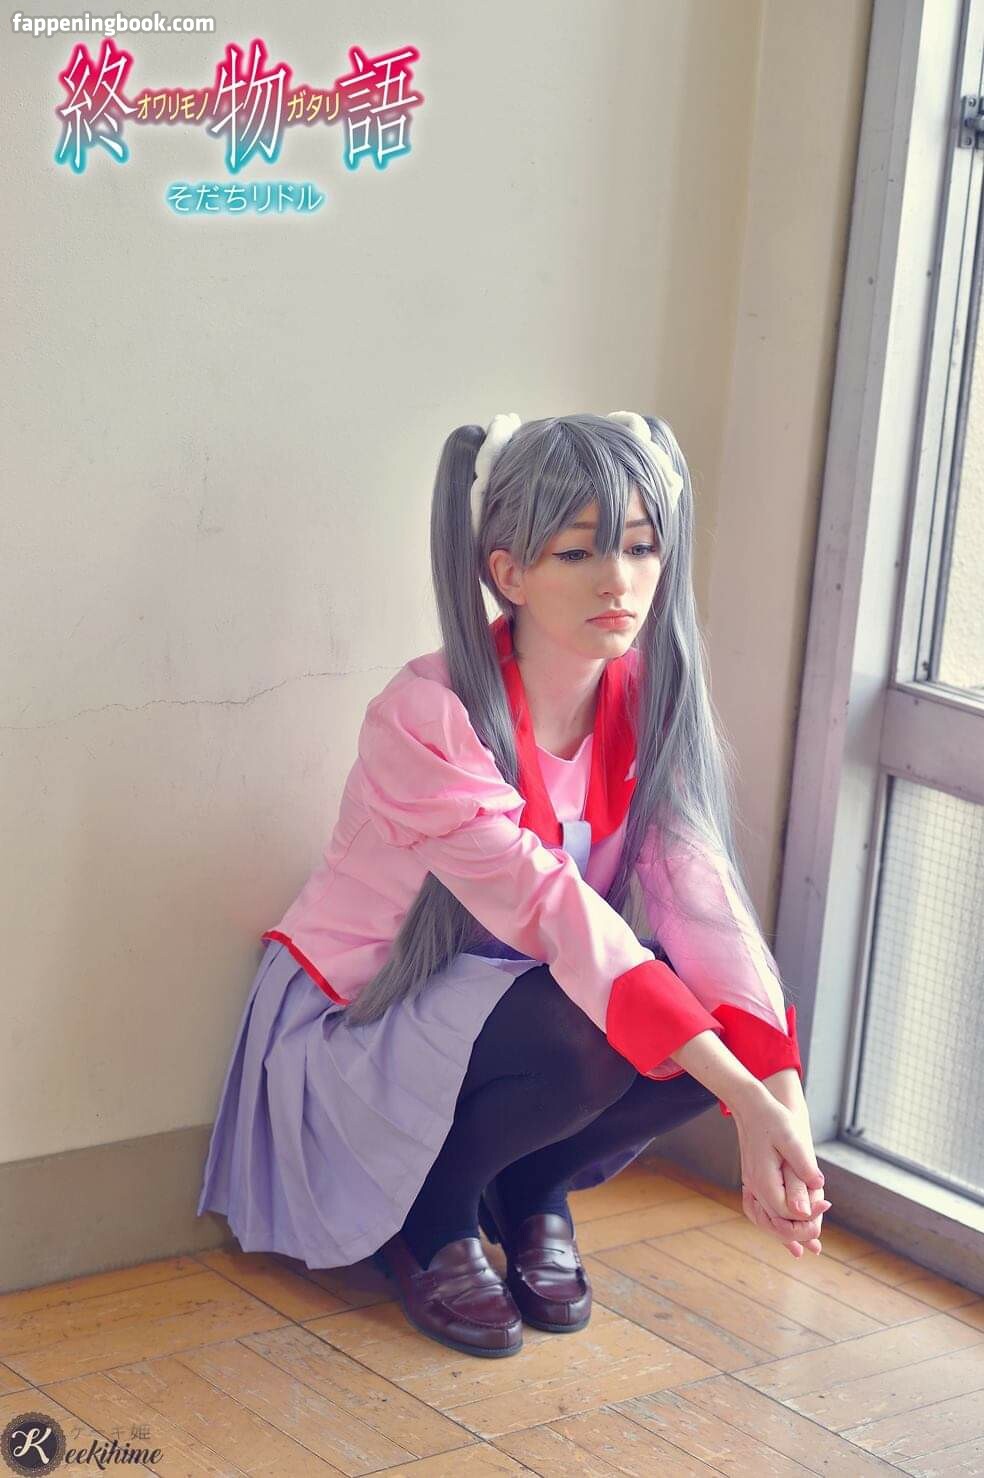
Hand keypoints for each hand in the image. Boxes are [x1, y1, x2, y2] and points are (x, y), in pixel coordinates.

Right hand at [732, 1084, 831, 1256]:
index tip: (828, 1204)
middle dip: (800, 1232)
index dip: (810, 1216)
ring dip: (788, 1234)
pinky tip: (789, 1234)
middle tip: (821, 1236)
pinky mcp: (755, 1181)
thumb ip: (802, 1164)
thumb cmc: (772, 1118)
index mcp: (763, 1178)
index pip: (787, 1212)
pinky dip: (776, 1225)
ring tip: (811, 1247)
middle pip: (777, 1222)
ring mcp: (752, 1185)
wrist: (750, 1105)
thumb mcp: (790, 1137)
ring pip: (768, 1220)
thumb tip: (818, 1187)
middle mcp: (755, 1186)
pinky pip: (764, 1211)